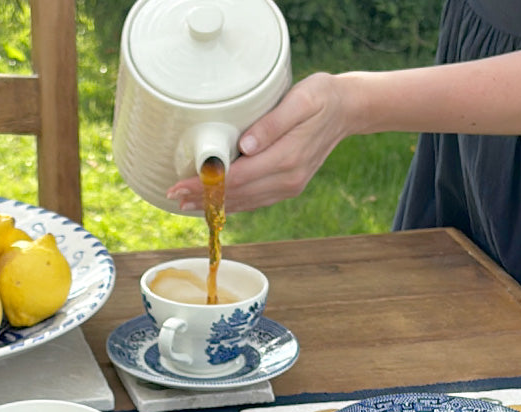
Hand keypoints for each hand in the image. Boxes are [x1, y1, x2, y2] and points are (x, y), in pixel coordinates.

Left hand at [166, 72, 354, 212]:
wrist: (347, 109)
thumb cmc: (321, 97)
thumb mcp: (301, 100)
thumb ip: (272, 124)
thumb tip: (245, 145)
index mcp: (287, 159)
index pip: (236, 178)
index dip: (205, 185)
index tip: (179, 185)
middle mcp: (287, 179)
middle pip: (236, 195)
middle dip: (202, 198)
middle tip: (172, 196)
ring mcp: (288, 186)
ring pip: (243, 202)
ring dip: (213, 205)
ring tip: (185, 203)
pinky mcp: (287, 186)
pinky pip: (254, 200)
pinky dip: (231, 204)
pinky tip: (214, 204)